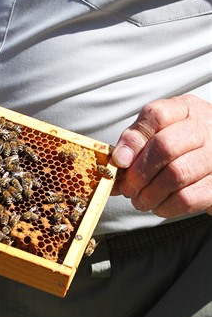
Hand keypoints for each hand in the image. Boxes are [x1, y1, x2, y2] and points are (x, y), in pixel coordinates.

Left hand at [111, 94, 211, 217]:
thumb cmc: (179, 146)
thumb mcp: (158, 133)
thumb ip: (135, 143)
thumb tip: (114, 164)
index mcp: (184, 110)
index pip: (156, 116)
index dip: (133, 140)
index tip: (119, 161)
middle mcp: (204, 128)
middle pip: (164, 147)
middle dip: (138, 172)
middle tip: (128, 188)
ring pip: (176, 174)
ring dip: (150, 193)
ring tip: (140, 200)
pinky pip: (188, 198)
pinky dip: (166, 206)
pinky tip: (158, 206)